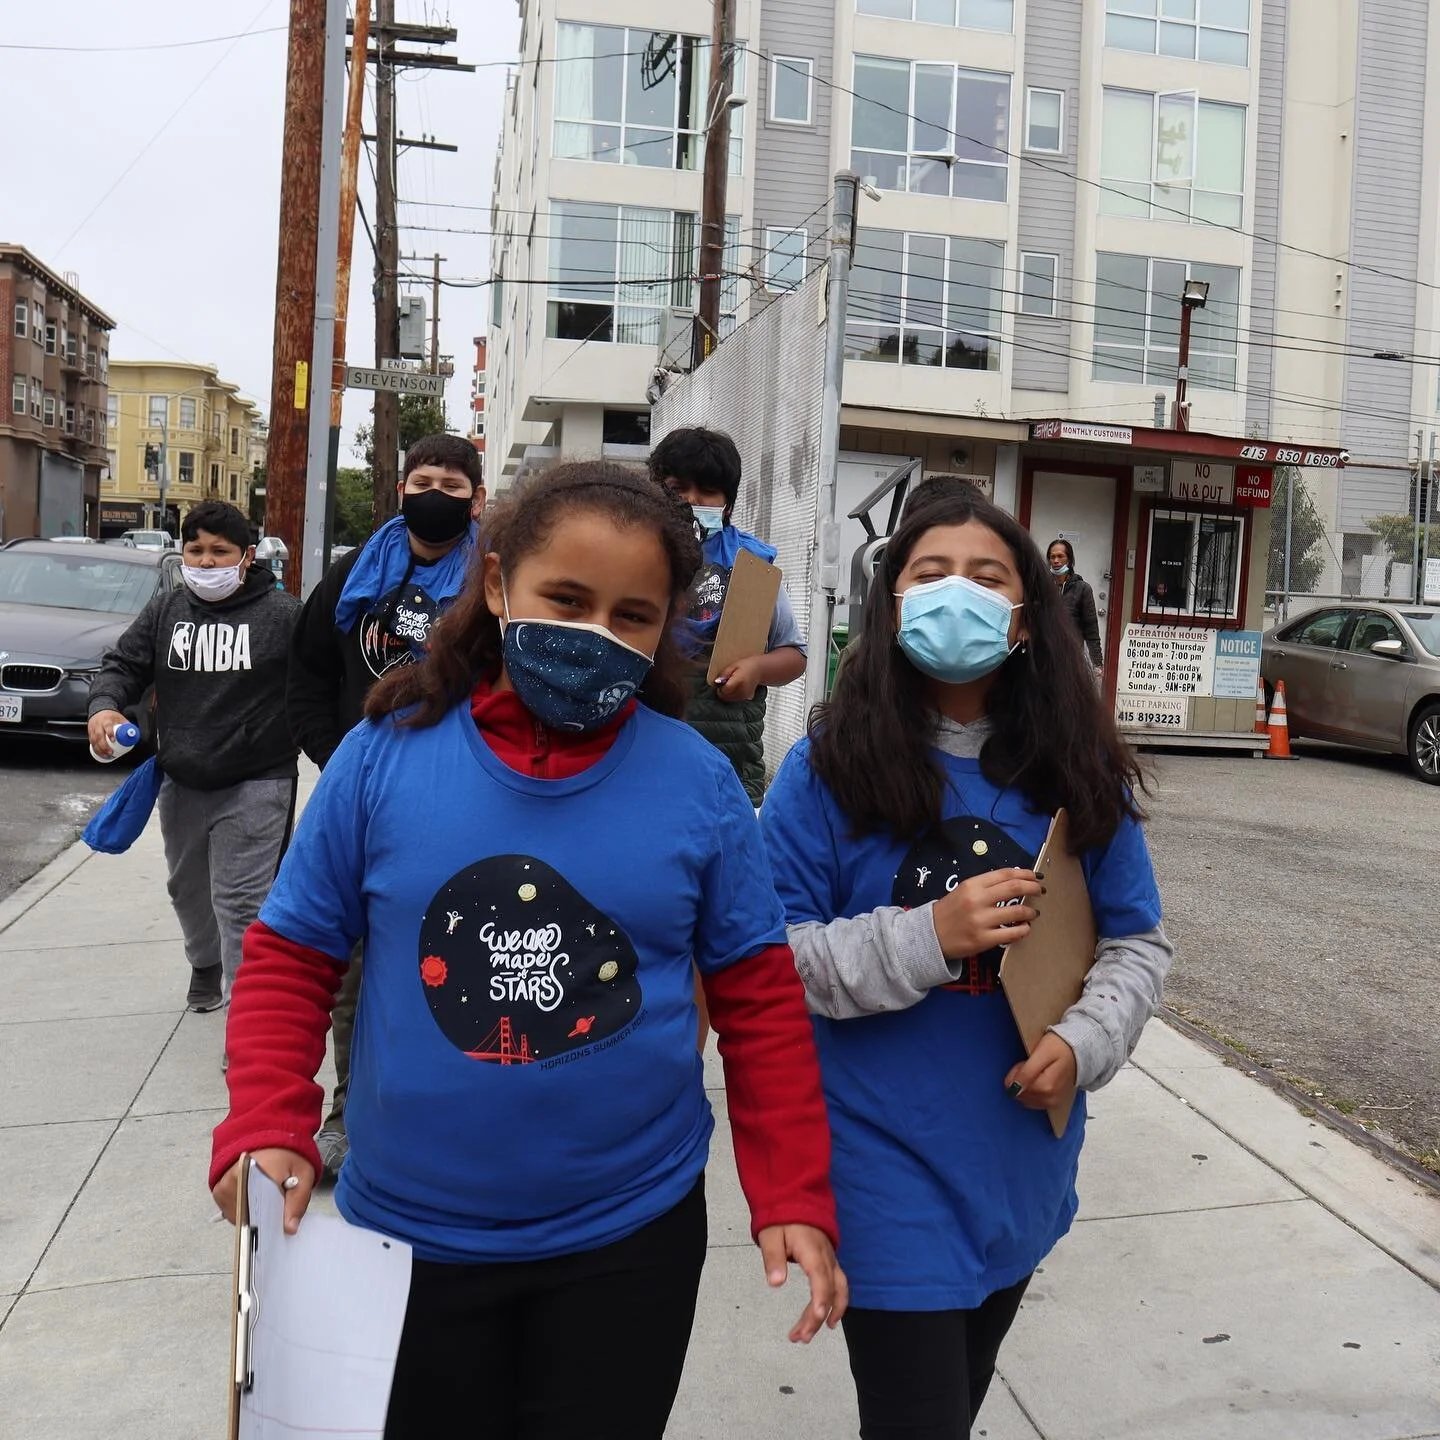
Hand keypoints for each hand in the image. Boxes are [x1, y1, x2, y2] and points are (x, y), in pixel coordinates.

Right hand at [87, 709, 128, 756]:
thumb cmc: (110, 715)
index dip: (110, 733)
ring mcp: (93, 729)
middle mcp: (98, 725)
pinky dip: (95, 749)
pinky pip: (91, 742)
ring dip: (99, 749)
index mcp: (106, 720)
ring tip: (106, 755)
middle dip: (104, 746)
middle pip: (99, 736)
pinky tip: (99, 753)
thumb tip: (133, 733)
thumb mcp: (120, 718)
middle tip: (110, 752)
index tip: (113, 740)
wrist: (99, 710)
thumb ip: (126, 725)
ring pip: (94, 740)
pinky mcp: (90, 733)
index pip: (107, 726)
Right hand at [212, 1147, 316, 1233]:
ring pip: (239, 1218)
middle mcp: (236, 1178)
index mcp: (258, 1170)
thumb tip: (288, 1228)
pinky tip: (256, 1198)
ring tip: (267, 1197)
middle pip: (249, 1216)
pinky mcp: (217, 1191)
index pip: (263, 1209)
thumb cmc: (287, 1153)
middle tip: (278, 1205)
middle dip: (266, 1218)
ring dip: (254, 1215)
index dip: (274, 1221)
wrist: (268, 1135)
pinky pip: (230, 1213)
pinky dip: (244, 1211)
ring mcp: (224, 1185)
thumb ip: (298, 1201)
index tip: (281, 1227)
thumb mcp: (304, 1174)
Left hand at [714, 655, 764, 702]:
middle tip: (725, 683)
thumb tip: (716, 682)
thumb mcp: (733, 665)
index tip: (719, 683)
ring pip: (729, 699)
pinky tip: (735, 688)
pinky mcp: (746, 698)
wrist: (759, 670)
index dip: (720, 687)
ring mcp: (745, 696)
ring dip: (726, 694)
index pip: (725, 690)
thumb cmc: (746, 666)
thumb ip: (724, 674)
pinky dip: (731, 695)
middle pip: (726, 696)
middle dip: (722, 691)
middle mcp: (743, 690)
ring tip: (731, 684)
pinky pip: (734, 699)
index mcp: (739, 681)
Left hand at [757, 1223, 848, 1342]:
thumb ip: (773, 1258)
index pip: (821, 1279)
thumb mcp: (771, 1235)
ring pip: (838, 1290)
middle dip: (817, 1317)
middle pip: (830, 1291)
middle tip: (800, 1337)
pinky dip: (835, 1303)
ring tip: (812, 1334)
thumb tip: (776, 1283)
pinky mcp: (830, 1261)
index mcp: (812, 1250)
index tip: (817, 1318)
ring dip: (828, 1313)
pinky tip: (827, 1317)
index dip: (821, 1300)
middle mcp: (826, 1257)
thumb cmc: (782, 1217)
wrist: (796, 1197)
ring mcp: (831, 1259)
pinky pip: (838, 1285)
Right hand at [931, 869, 1042, 959]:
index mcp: (972, 885)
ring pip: (1017, 912)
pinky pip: (1012, 933)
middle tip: (1041, 890)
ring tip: (1033, 913)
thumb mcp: (963, 891)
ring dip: (1030, 911)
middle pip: (1014, 888)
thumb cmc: (949, 912)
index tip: (1035, 877)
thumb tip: (1015, 881)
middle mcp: (977, 900)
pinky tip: (1024, 928)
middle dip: (1033, 888)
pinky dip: (1023, 930)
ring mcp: (981, 921)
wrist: (930, 935)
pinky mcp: (983, 940)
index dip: (1025, 874)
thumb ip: (986, 886)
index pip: (1005, 874)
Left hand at [1005, 1031, 1077, 1110]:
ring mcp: (1052, 1103)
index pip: (1015, 1087)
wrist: (1079, 1052)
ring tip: (1037, 1070)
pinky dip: (1032, 1090)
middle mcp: (1049, 1099)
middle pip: (1020, 1094)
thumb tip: (1013, 1088)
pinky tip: (1040, 1078)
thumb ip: (1027, 1072)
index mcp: (1046, 1088)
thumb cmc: (1060, 1048)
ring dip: (1026, 1085)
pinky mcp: (1053, 1103)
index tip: (1025, 1063)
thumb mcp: (1041, 1053)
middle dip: (1021, 1079)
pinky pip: (1033, 1101)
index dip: (1016, 1073)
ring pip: (1025, 1099)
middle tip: (1031, 1065)